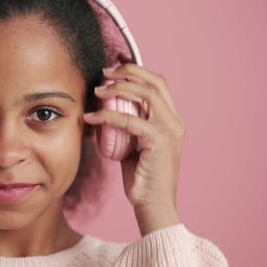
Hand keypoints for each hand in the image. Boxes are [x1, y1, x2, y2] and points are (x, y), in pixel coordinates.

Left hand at [83, 56, 185, 230]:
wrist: (153, 205)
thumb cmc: (141, 178)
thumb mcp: (133, 145)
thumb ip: (126, 126)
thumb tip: (103, 109)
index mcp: (172, 120)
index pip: (157, 84)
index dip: (137, 69)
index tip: (116, 62)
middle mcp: (175, 121)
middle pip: (154, 82)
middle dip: (128, 71)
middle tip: (104, 71)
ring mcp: (170, 130)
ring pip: (145, 94)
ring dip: (118, 87)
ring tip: (97, 89)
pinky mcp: (159, 141)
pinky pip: (129, 120)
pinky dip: (107, 115)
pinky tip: (91, 117)